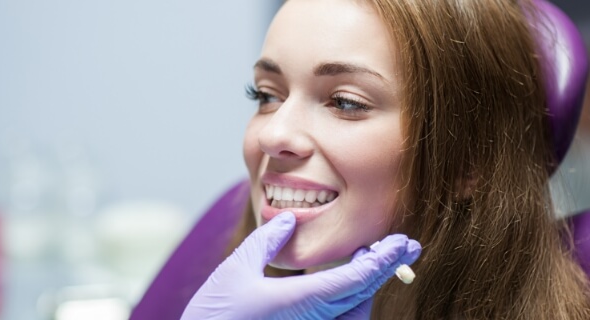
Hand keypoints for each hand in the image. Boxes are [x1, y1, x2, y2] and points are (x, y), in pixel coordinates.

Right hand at [182, 211, 421, 319]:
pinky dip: (350, 302)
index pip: (355, 280)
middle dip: (385, 267)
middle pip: (362, 295)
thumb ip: (266, 242)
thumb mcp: (235, 270)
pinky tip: (348, 286)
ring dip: (369, 285)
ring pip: (354, 311)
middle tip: (404, 245)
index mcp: (300, 301)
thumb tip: (290, 220)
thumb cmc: (214, 315)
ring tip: (376, 260)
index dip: (381, 260)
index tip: (401, 242)